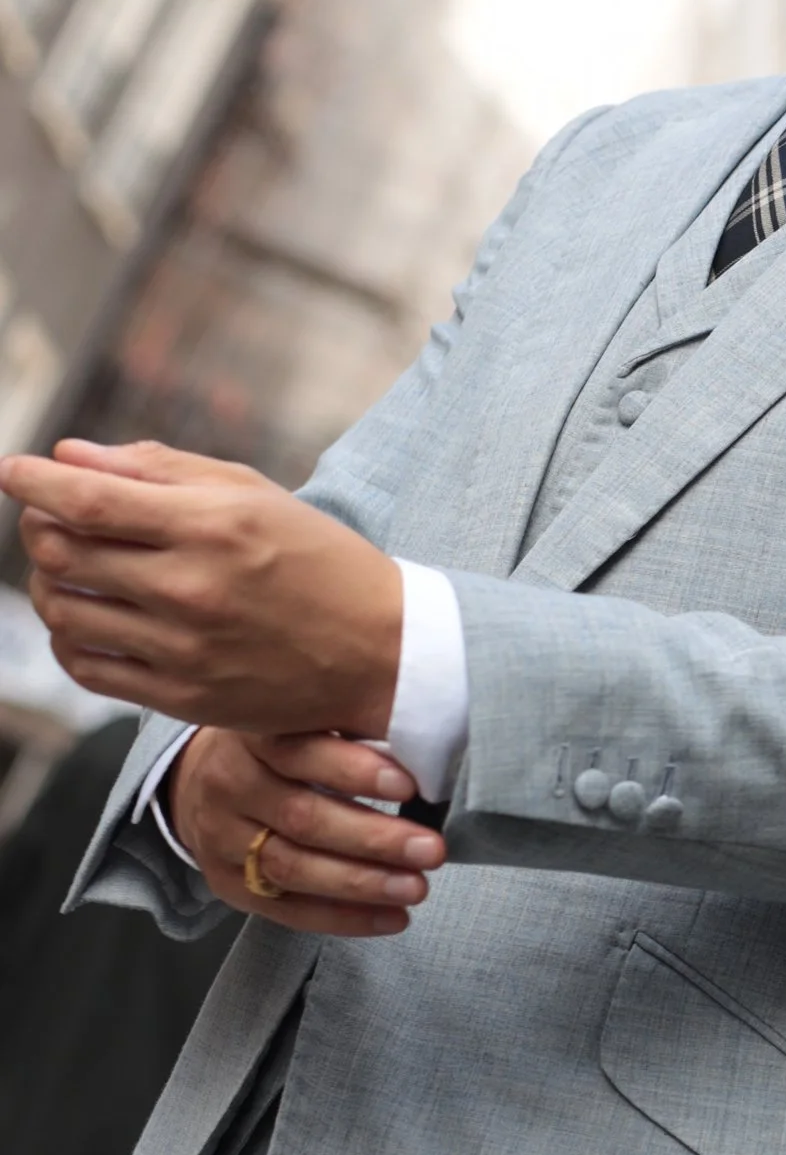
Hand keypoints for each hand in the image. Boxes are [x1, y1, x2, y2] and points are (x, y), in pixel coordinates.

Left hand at [2, 438, 400, 733]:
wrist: (380, 649)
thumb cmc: (317, 558)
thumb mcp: (253, 493)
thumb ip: (161, 470)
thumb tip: (71, 456)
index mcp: (213, 526)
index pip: (88, 500)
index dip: (33, 481)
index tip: (11, 470)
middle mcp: (192, 589)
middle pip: (63, 552)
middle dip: (38, 525)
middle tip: (48, 516)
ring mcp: (183, 650)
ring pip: (64, 612)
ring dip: (46, 582)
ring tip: (66, 568)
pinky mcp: (182, 698)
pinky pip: (87, 668)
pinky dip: (68, 638)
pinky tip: (87, 618)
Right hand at [170, 728, 444, 936]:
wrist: (203, 778)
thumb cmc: (282, 745)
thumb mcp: (305, 720)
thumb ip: (353, 729)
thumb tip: (427, 743)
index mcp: (253, 735)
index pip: (299, 752)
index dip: (354, 770)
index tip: (407, 786)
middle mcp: (229, 785)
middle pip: (301, 817)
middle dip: (372, 838)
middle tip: (430, 850)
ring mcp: (222, 838)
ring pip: (293, 867)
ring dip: (361, 883)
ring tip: (416, 887)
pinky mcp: (226, 882)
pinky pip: (287, 909)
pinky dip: (343, 918)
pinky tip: (391, 917)